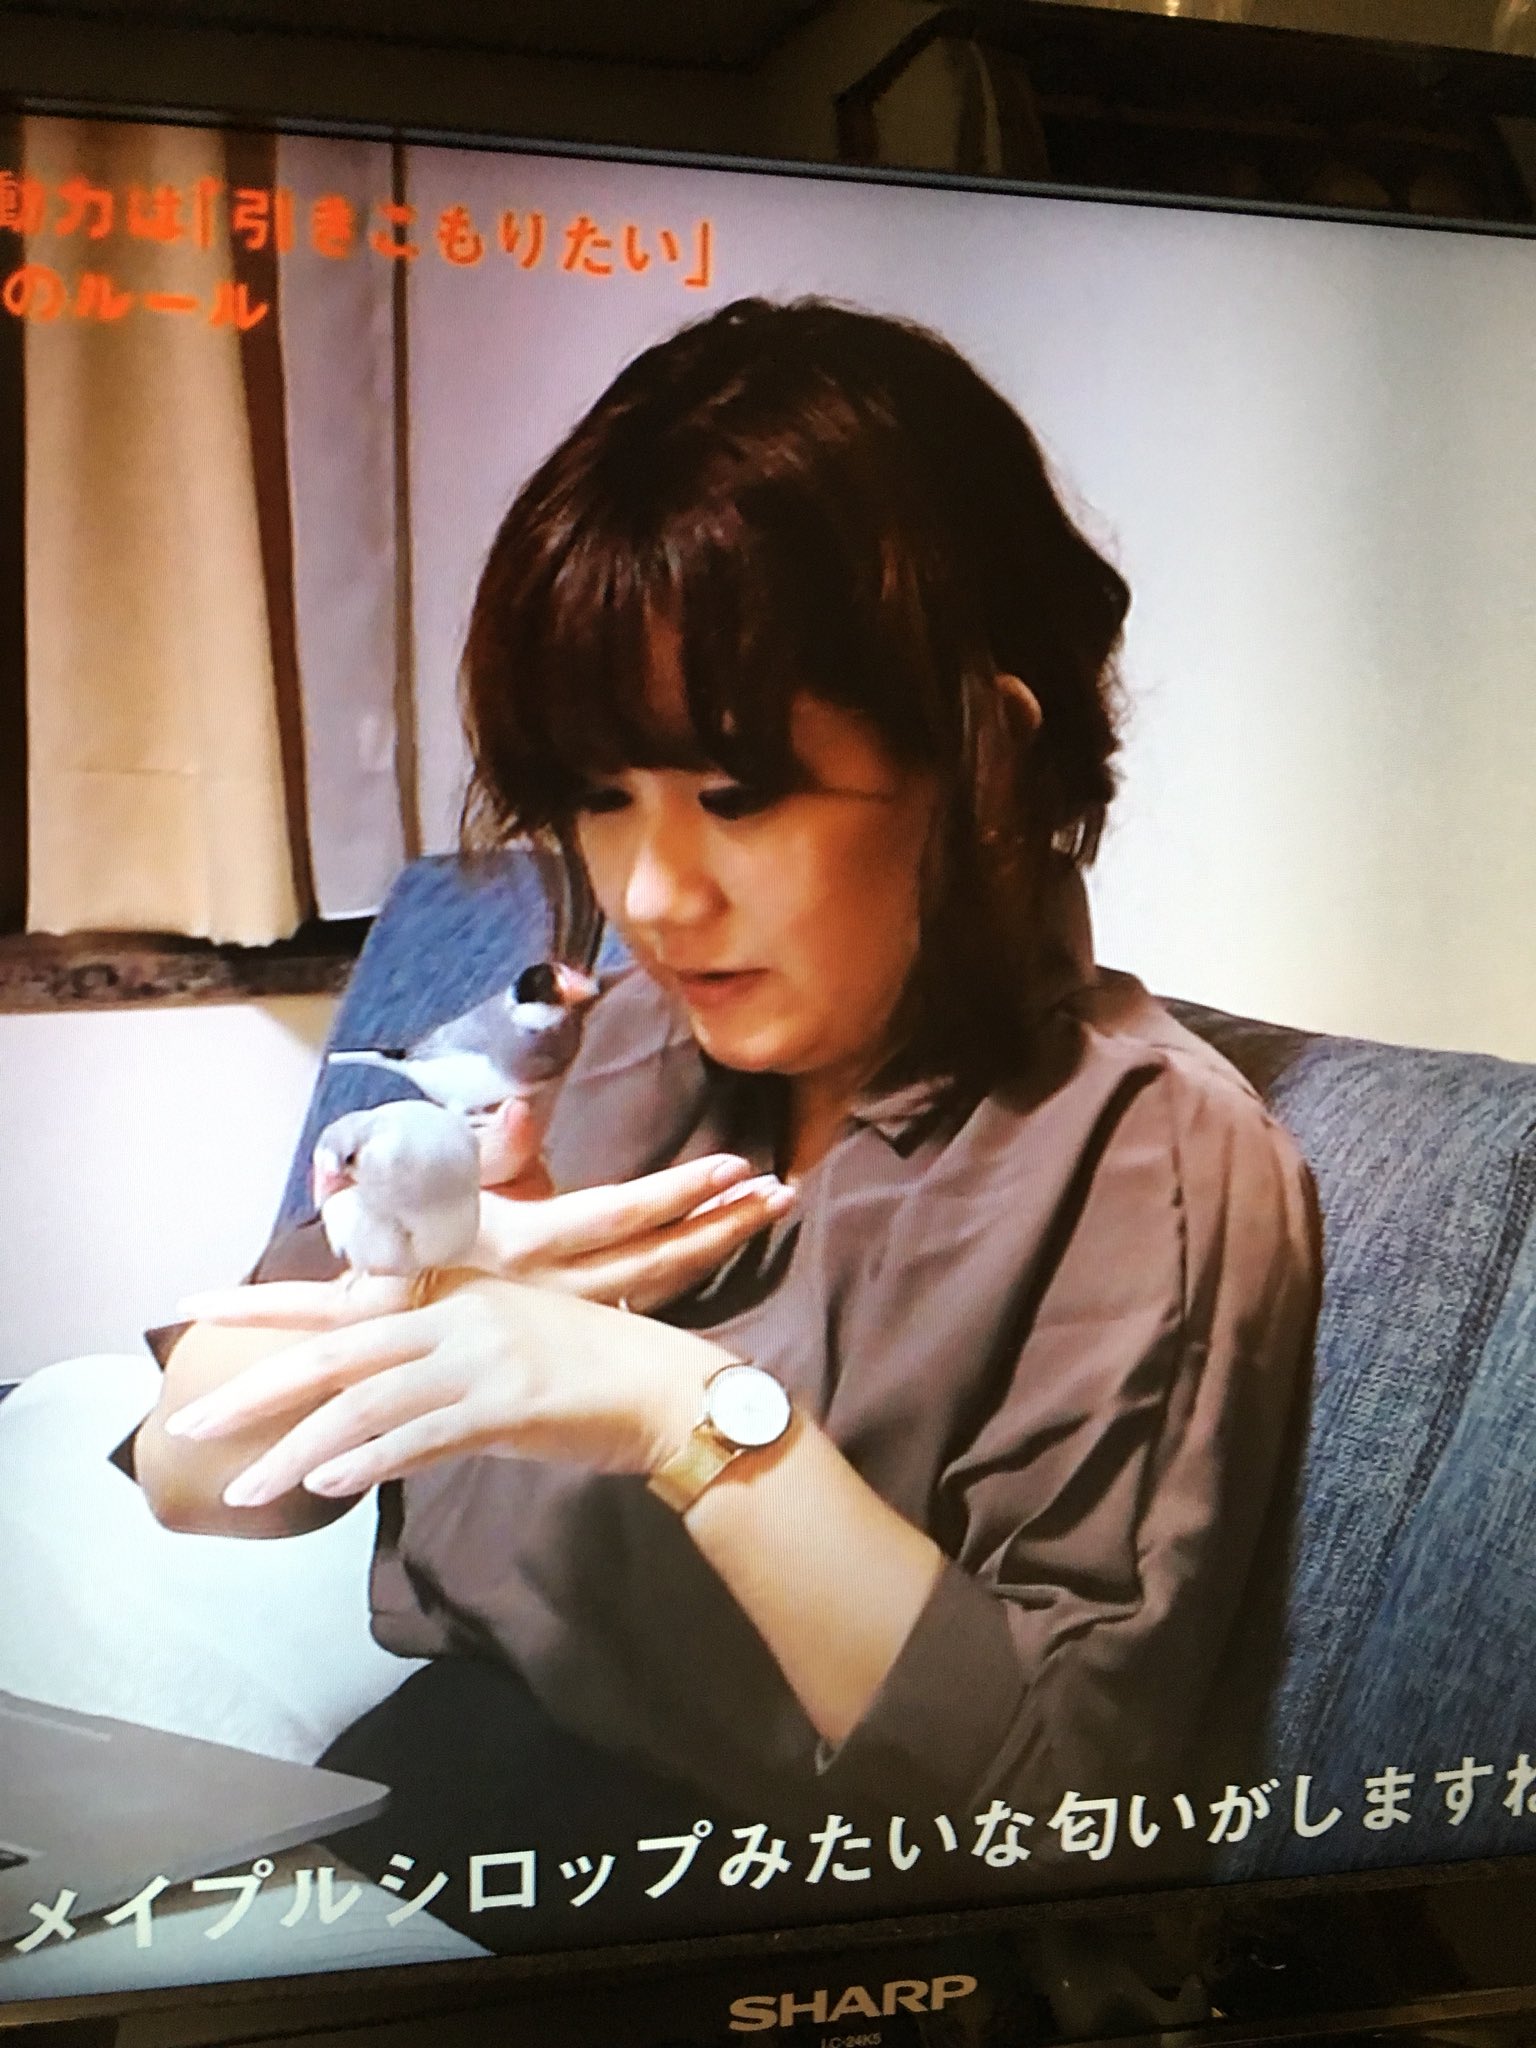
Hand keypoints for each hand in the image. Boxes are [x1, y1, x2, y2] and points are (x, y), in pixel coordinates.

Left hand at [163, 1274, 717, 1508]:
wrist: (665, 1387)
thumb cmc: (583, 1369)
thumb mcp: (500, 1342)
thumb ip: (433, 1362)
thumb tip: (371, 1405)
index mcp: (448, 1289)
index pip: (338, 1298)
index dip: (264, 1303)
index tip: (194, 1307)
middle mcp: (454, 1313)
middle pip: (334, 1351)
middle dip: (255, 1389)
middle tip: (191, 1421)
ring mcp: (478, 1357)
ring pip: (364, 1404)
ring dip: (297, 1452)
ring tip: (245, 1489)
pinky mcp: (505, 1405)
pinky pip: (419, 1437)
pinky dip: (366, 1461)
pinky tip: (323, 1484)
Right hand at [243, 1147, 793, 1324]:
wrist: (363, 1346)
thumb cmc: (391, 1254)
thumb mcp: (424, 1196)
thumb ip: (480, 1152)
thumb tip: (521, 1110)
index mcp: (525, 1244)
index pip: (618, 1216)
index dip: (678, 1194)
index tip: (734, 1169)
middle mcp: (557, 1287)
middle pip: (659, 1257)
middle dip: (723, 1224)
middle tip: (782, 1194)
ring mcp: (568, 1317)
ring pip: (657, 1282)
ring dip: (714, 1246)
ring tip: (765, 1212)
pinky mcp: (569, 1333)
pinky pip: (640, 1303)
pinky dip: (681, 1275)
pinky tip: (712, 1252)